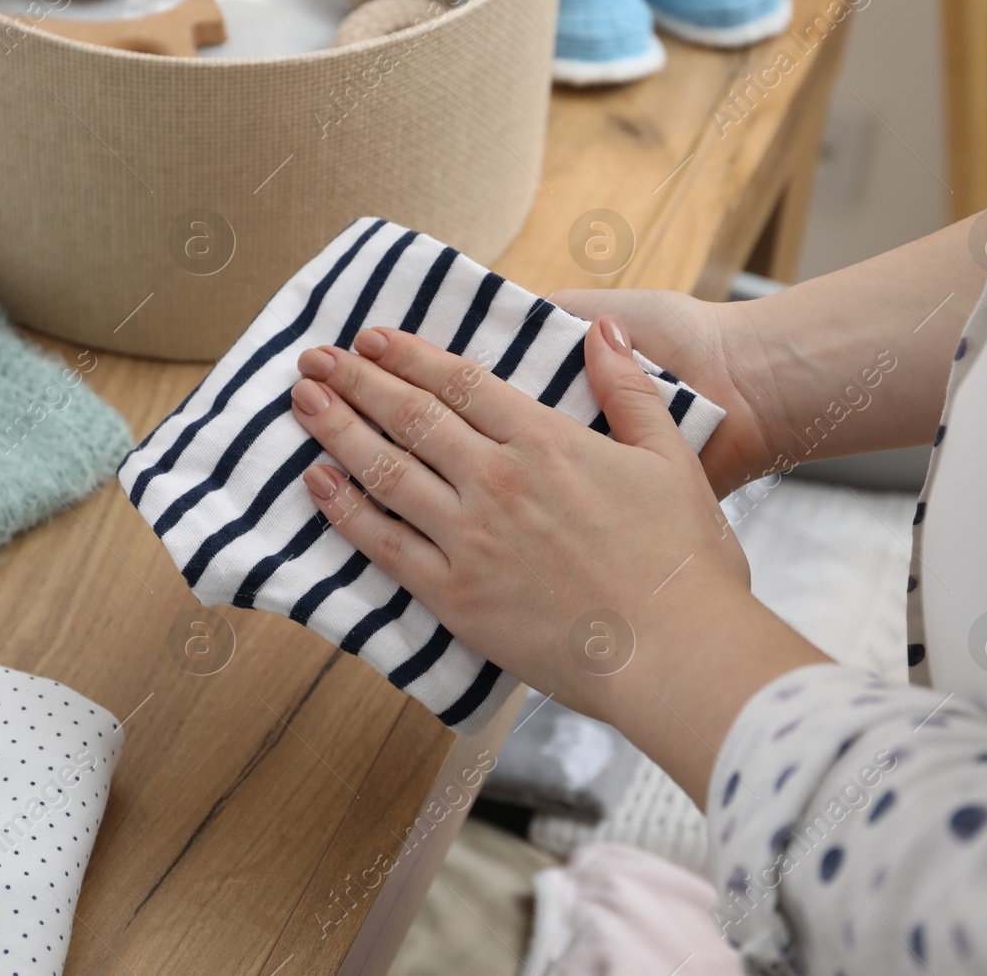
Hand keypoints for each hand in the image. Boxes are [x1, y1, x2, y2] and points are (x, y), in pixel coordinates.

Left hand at [288, 317, 766, 728]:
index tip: (372, 337)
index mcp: (546, 442)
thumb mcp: (670, 459)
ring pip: (386, 470)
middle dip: (357, 381)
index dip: (410, 355)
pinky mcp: (455, 597)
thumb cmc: (683, 563)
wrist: (675, 653)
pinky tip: (318, 483)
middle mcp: (496, 481)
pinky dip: (346, 510)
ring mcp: (469, 539)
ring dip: (338, 431)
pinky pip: (385, 545)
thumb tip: (602, 332)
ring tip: (302, 403)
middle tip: (315, 359)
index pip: (461, 382)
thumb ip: (630, 390)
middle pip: (411, 416)